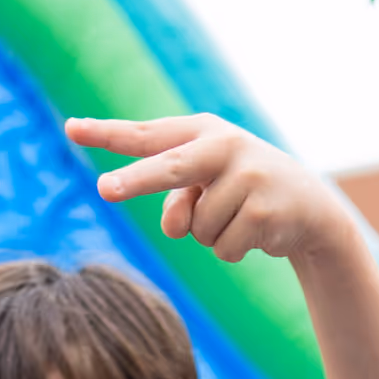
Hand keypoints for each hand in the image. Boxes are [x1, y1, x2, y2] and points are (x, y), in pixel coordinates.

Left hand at [72, 114, 347, 266]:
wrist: (309, 207)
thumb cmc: (242, 191)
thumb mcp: (206, 188)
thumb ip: (178, 201)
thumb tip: (175, 228)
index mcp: (202, 132)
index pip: (146, 135)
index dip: (107, 134)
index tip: (70, 129)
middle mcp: (224, 147)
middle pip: (169, 168)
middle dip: (136, 180)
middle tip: (102, 190)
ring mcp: (247, 178)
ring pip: (196, 228)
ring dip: (210, 234)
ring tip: (237, 218)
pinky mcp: (264, 212)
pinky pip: (221, 248)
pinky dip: (231, 250)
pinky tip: (255, 232)